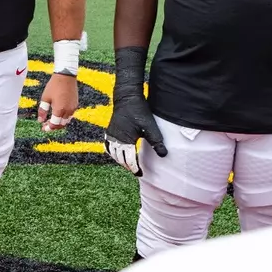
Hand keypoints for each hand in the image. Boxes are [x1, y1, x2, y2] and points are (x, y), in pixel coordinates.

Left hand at [37, 71, 76, 132]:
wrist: (66, 76)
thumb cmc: (54, 86)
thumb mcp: (45, 98)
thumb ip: (42, 111)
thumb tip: (40, 121)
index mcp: (59, 110)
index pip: (54, 124)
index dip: (48, 128)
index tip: (43, 128)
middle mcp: (67, 111)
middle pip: (61, 124)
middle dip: (54, 126)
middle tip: (46, 125)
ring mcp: (73, 108)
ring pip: (66, 121)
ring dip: (59, 122)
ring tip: (52, 120)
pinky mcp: (75, 104)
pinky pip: (70, 115)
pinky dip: (64, 118)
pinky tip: (58, 114)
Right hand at [103, 46, 164, 175]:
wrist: (126, 98)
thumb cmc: (139, 111)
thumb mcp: (150, 126)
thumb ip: (156, 141)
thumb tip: (164, 155)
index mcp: (125, 140)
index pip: (129, 160)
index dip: (135, 168)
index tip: (140, 174)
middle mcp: (115, 139)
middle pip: (120, 159)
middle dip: (128, 166)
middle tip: (136, 171)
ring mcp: (110, 135)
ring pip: (113, 154)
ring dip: (120, 161)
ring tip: (129, 165)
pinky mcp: (109, 131)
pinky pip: (108, 147)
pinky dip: (113, 153)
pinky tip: (118, 154)